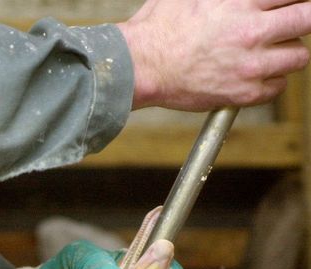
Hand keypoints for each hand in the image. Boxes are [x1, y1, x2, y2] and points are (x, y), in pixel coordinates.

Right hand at [117, 0, 310, 110]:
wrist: (141, 66)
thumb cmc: (159, 28)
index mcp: (241, 2)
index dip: (295, 0)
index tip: (291, 5)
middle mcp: (251, 32)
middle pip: (307, 19)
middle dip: (302, 19)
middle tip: (291, 24)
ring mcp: (250, 65)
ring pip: (299, 55)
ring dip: (287, 52)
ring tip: (266, 52)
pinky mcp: (244, 93)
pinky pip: (278, 87)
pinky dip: (270, 81)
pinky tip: (252, 75)